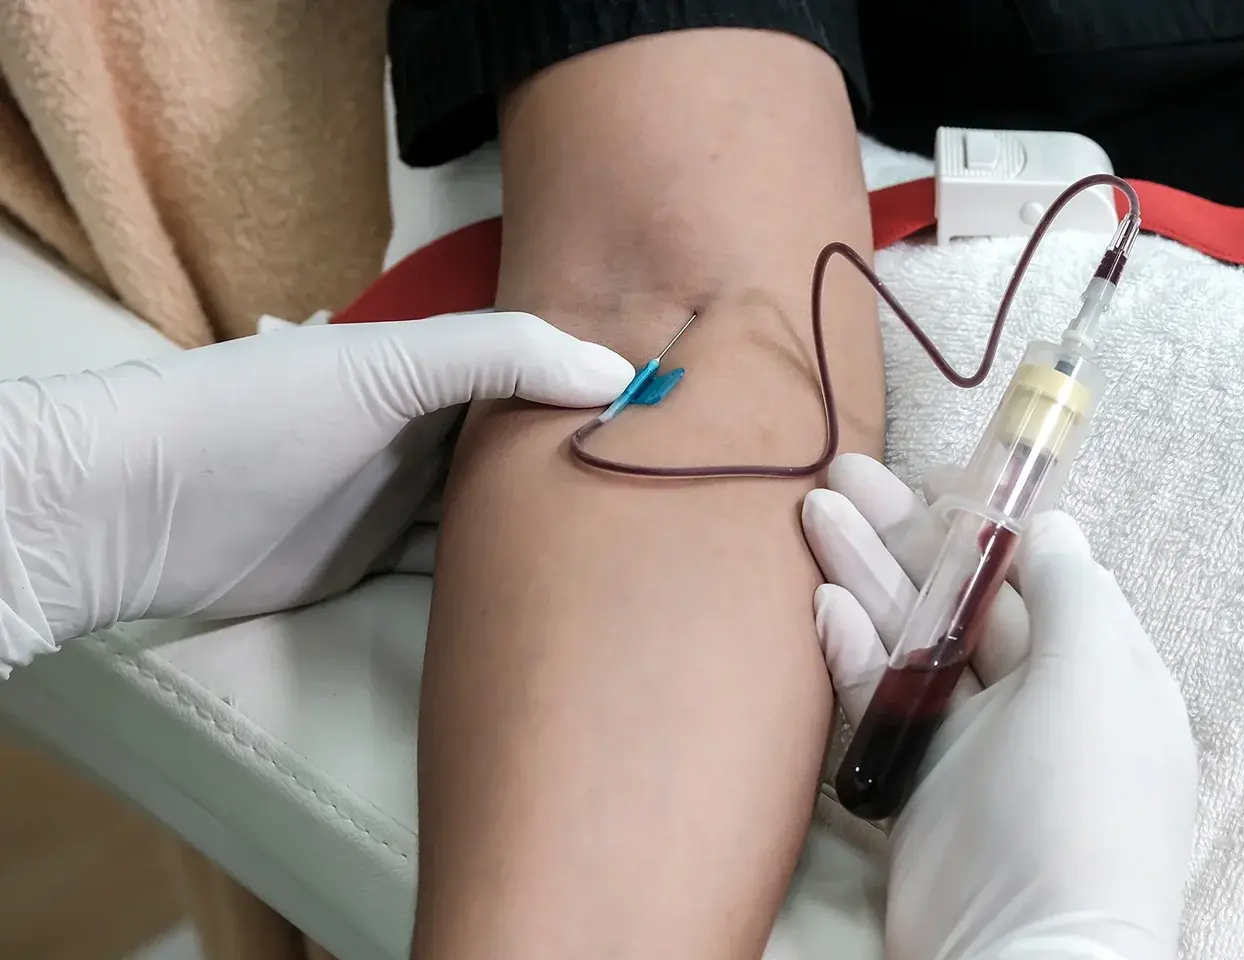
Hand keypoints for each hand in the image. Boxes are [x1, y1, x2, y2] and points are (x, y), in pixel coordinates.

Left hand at [0, 312, 632, 667]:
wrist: (146, 508)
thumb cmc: (265, 414)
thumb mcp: (391, 363)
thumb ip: (503, 355)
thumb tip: (618, 372)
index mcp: (429, 366)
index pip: (533, 368)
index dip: (596, 381)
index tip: (676, 405)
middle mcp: (422, 427)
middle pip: (519, 444)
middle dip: (579, 458)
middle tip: (668, 483)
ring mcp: (400, 498)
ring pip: (492, 511)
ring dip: (545, 527)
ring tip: (632, 541)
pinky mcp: (377, 563)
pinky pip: (454, 570)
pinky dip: (498, 579)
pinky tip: (555, 592)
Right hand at [802, 453, 1197, 959]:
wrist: (1026, 951)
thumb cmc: (1079, 802)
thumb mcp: (1099, 676)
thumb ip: (1074, 590)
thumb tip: (1053, 524)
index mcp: (1097, 668)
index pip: (1035, 575)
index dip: (982, 524)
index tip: (929, 481)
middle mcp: (1037, 699)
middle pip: (962, 600)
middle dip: (905, 538)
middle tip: (841, 479)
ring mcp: (973, 742)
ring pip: (913, 640)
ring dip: (866, 577)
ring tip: (816, 513)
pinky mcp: (916, 782)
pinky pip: (880, 700)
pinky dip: (852, 652)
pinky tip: (821, 605)